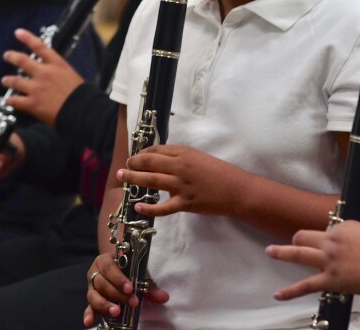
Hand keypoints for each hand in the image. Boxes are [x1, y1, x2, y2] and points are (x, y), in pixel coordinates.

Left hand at [1, 28, 84, 125]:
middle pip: (22, 60)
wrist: (82, 111)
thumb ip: (59, 73)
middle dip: (12, 57)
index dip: (27, 38)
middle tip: (7, 55)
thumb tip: (52, 75)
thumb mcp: (72, 76)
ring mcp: (36, 88)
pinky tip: (8, 100)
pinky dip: (10, 101)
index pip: (39, 46)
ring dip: (8, 80)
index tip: (18, 32)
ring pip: (15, 81)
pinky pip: (16, 101)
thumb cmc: (82, 95)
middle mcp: (44, 73)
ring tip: (5, 80)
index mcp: (57, 65)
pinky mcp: (32, 104)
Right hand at [83, 252, 168, 326]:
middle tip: (131, 302)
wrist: (117, 269)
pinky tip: (89, 322)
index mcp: (105, 261)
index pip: (109, 268)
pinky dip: (88, 314)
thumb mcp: (138, 275)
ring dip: (104, 305)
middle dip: (117, 294)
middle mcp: (95, 273)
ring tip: (116, 312)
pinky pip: (87, 307)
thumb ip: (149, 287)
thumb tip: (164, 297)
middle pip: (102, 283)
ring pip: (93, 296)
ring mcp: (91, 288)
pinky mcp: (90, 300)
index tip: (130, 288)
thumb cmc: (128, 271)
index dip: (119, 278)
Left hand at [117, 145, 243, 217]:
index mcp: (184, 153)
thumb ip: (181, 159)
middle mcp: (180, 166)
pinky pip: (163, 207)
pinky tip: (138, 207)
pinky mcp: (185, 203)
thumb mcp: (200, 158)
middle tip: (124, 167)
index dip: (142, 153)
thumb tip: (162, 162)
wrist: (237, 189)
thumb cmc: (220, 173)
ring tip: (122, 178)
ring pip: (151, 181)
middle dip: (133, 164)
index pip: (156, 150)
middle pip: (149, 163)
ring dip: (133, 179)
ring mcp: (181, 185)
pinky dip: (149, 208)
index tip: (135, 157)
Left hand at [265, 219, 359, 299]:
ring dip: (282, 252)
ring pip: (299, 254)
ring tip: (269, 251)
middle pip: (306, 236)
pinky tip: (278, 295)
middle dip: (299, 239)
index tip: (342, 246)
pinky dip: (290, 292)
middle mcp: (331, 241)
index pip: (330, 231)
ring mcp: (327, 260)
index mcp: (344, 228)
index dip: (334, 239)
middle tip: (294, 241)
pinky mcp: (328, 279)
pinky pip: (305, 285)